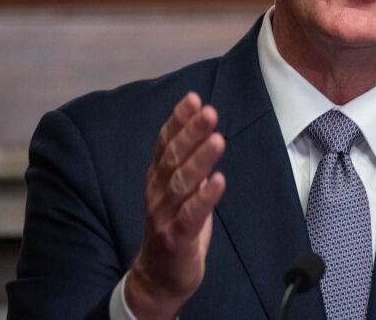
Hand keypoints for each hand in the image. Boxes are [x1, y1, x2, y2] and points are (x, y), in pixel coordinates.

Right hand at [126, 92, 226, 319]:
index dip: (178, 120)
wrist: (159, 277)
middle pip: (174, 157)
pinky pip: (190, 215)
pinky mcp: (175, 238)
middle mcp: (157, 192)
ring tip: (217, 139)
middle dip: (191, 132)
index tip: (193, 98)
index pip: (166, 143)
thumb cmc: (174, 226)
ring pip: (181, 183)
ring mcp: (164, 215)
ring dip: (199, 160)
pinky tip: (217, 181)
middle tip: (209, 111)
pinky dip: (204, 197)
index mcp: (158, 177)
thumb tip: (204, 128)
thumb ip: (186, 161)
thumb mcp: (179, 190)